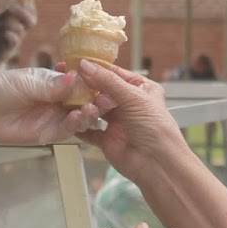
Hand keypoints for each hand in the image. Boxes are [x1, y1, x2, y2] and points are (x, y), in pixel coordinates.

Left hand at [0, 2, 35, 68]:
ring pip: (20, 29)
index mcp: (19, 22)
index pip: (31, 12)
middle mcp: (19, 32)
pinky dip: (9, 35)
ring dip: (8, 24)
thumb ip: (2, 6)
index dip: (27, 4)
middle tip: (10, 8)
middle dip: (22, 12)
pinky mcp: (8, 51)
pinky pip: (14, 41)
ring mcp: (15, 42)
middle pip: (31, 21)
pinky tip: (0, 32)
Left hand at [0, 66, 106, 145]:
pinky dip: (73, 126)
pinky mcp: (43, 135)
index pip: (81, 85)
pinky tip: (78, 119)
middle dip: (96, 102)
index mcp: (55, 85)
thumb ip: (52, 86)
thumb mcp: (28, 83)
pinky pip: (63, 132)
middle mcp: (57, 102)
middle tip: (107, 99)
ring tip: (92, 109)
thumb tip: (77, 78)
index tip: (108, 83)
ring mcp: (51, 119)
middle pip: (83, 104)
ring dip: (87, 115)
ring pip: (77, 119)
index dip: (94, 85)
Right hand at [71, 60, 190, 181]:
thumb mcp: (133, 97)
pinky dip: (80, 125)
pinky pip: (89, 130)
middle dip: (87, 87)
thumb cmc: (156, 128)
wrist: (157, 164)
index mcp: (141, 89)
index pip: (115, 74)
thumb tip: (86, 65)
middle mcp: (128, 104)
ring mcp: (118, 122)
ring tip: (71, 101)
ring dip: (84, 106)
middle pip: (102, 91)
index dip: (97, 68)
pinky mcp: (107, 140)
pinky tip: (71, 119)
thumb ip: (108, 81)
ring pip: (94, 109)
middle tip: (69, 81)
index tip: (77, 62)